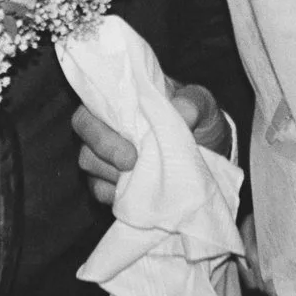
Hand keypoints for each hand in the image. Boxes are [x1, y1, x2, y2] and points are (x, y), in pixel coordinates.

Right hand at [73, 81, 229, 207]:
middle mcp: (110, 124)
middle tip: (131, 162)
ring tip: (140, 178)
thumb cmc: (199, 120)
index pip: (93, 104)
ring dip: (110, 172)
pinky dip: (114, 194)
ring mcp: (108, 154)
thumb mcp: (204, 105)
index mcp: (126, 100)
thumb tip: (182, 112)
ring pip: (89, 162)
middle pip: (85, 132)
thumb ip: (194, 102)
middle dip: (104, 149)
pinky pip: (99, 189)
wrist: (210, 153)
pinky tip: (135, 196)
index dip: (98, 121)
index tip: (127, 140)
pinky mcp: (112, 181)